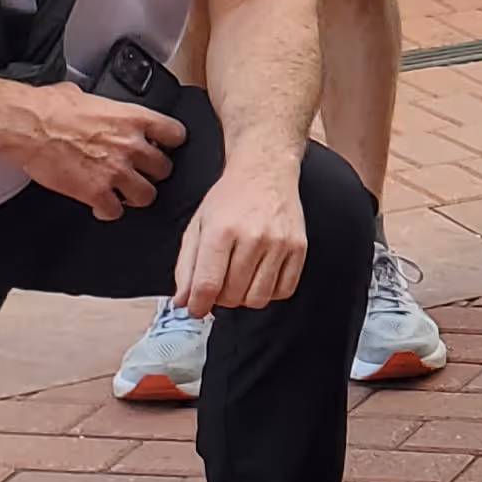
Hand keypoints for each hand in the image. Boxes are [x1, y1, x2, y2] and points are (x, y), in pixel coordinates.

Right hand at [11, 83, 181, 219]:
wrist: (28, 126)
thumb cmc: (50, 108)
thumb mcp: (88, 96)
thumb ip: (105, 108)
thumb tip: (97, 108)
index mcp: (133, 118)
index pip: (176, 134)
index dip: (170, 144)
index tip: (163, 147)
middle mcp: (131, 146)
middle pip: (164, 169)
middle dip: (152, 173)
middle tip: (139, 173)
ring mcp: (116, 171)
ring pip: (146, 195)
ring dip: (135, 195)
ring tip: (123, 193)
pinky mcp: (96, 192)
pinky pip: (114, 211)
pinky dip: (107, 211)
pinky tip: (101, 206)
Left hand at [170, 152, 306, 313]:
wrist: (265, 172)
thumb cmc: (229, 199)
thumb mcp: (197, 227)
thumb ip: (186, 267)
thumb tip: (183, 302)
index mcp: (221, 230)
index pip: (208, 284)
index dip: (198, 305)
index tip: (195, 309)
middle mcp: (253, 237)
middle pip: (232, 295)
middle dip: (220, 298)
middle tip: (219, 284)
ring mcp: (279, 243)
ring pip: (258, 298)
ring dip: (244, 297)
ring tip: (239, 280)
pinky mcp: (299, 247)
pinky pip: (284, 291)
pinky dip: (269, 292)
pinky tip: (260, 276)